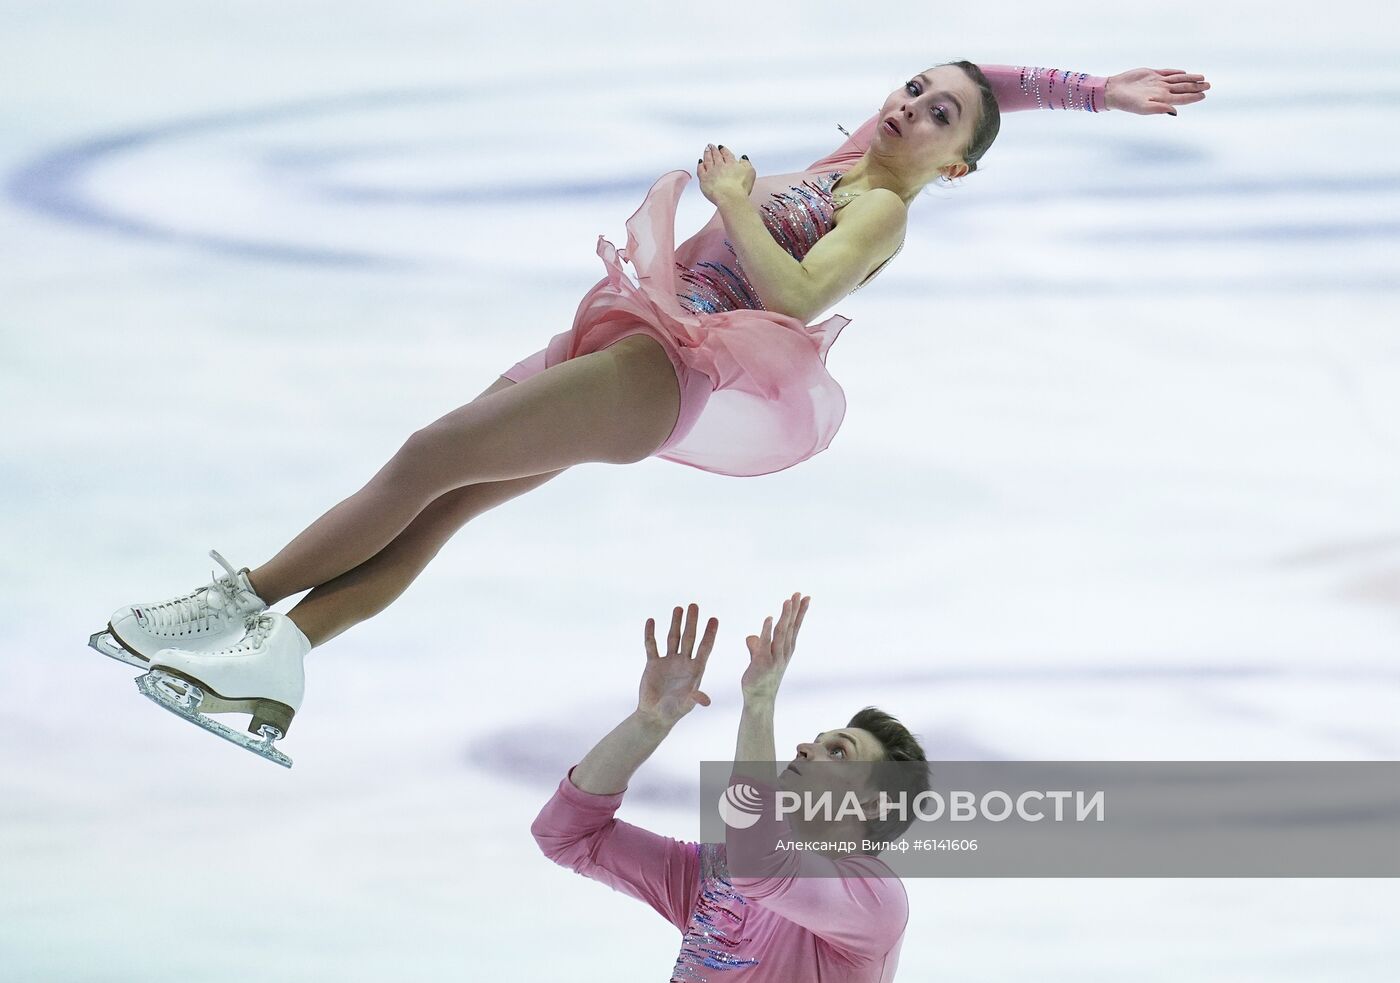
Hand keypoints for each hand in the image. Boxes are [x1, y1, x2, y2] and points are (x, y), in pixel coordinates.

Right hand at [638, 603, 715, 726]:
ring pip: (673, 638)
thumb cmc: (674, 711)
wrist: (655, 715)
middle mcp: (683, 662)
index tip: (714, 619)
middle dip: (692, 622)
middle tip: (694, 605)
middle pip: (689, 638)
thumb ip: (695, 699)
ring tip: (678, 608)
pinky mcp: (653, 664)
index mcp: (695, 670)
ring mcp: (668, 661)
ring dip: (675, 623)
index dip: (709, 634)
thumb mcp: (686, 705)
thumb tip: (706, 700)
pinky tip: (651, 621)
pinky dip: (651, 634)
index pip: (704, 648)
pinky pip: (652, 646)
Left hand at [697, 144, 755, 204]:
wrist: (730, 197)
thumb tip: (743, 158)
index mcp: (731, 163)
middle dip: (713, 149)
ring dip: (706, 154)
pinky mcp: (704, 180)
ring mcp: (711, 172)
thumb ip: (746, 163)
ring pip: (708, 160)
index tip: (721, 147)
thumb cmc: (740, 187)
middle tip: (711, 146)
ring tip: (706, 150)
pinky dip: (700, 165)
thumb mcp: (750, 172)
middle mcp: (720, 166)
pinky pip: (700, 170)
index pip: (726, 154)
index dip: (723, 150)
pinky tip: (700, 163)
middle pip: (716, 155)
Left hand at [742, 592, 808, 702]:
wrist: (759, 700)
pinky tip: (769, 618)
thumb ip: (757, 646)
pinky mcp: (763, 663)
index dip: (800, 612)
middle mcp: (783, 652)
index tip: (806, 597)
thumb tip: (751, 638)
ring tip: (788, 601)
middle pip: (791, 627)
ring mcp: (775, 658)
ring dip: (785, 616)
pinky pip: (765, 644)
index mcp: (786, 649)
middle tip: (799, 594)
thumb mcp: (760, 659)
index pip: (795, 627)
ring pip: (781, 633)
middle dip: (795, 610)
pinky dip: (767, 630)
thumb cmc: (761, 678)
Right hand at [1105, 68, 1209, 115]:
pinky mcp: (1151, 74)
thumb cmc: (1126, 102)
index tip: (1204, 95)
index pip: (1182, 97)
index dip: (1193, 97)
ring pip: (1178, 79)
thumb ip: (1160, 109)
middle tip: (1209, 85)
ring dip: (1190, 79)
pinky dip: (1176, 73)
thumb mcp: (1143, 108)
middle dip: (1196, 87)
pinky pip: (1167, 72)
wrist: (1113, 91)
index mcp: (1162, 99)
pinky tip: (1183, 73)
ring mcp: (1157, 82)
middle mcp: (1162, 90)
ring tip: (1202, 79)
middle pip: (1183, 87)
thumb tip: (1175, 112)